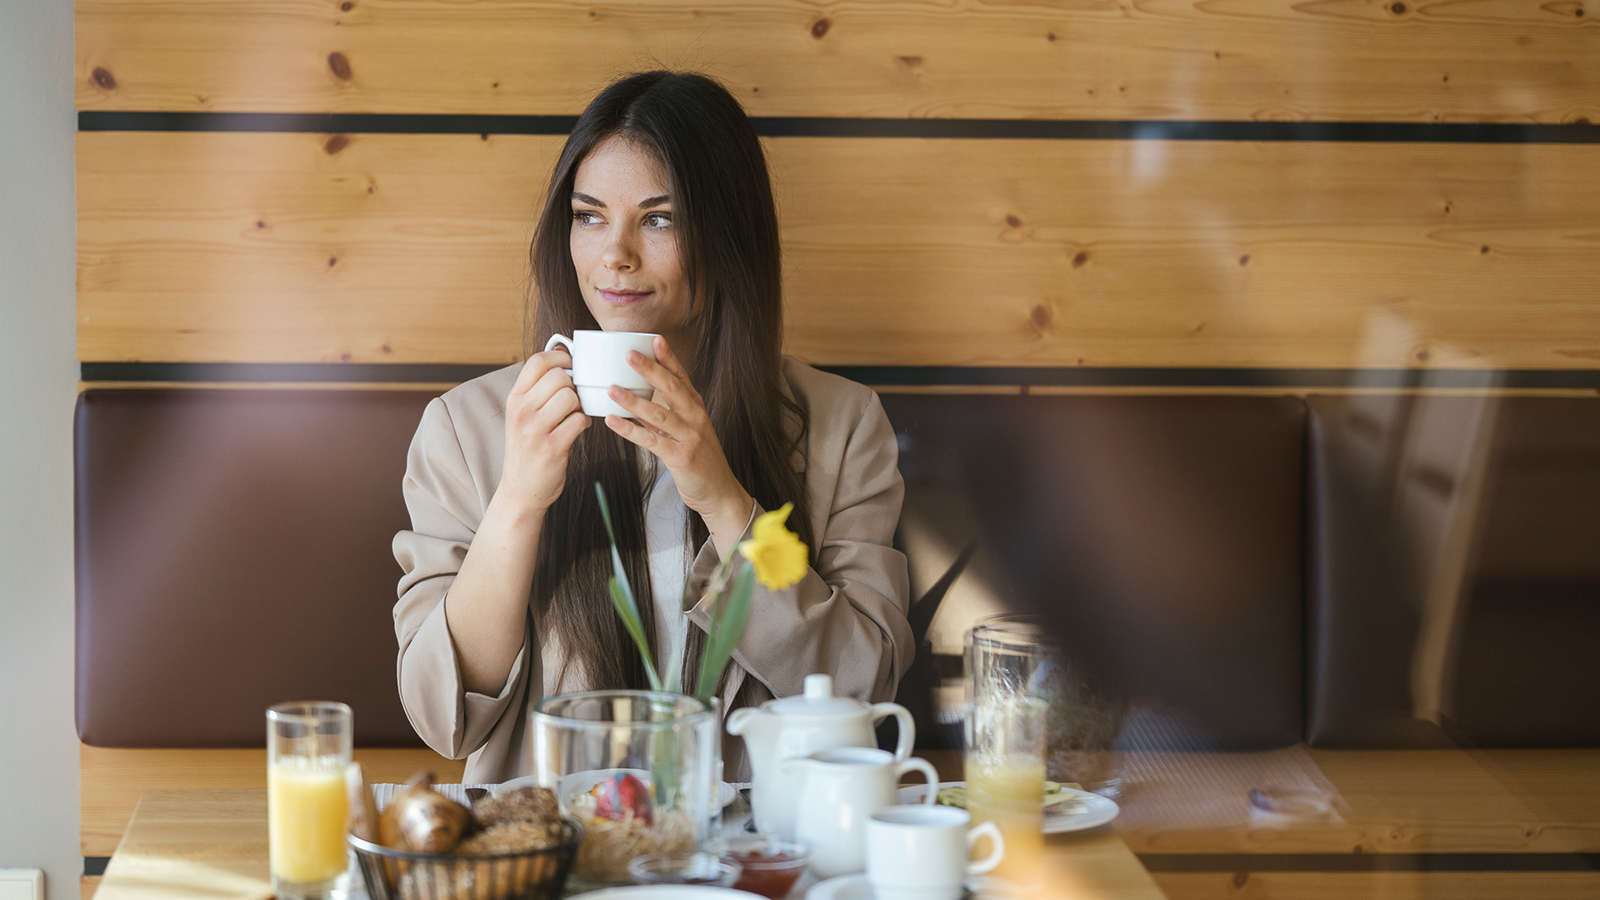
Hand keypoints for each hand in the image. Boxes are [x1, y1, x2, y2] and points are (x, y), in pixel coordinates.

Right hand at [498, 348, 589, 515]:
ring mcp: (535, 430)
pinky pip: (579, 421)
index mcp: (514, 399)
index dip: (560, 357)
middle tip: (573, 399)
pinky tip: (576, 429)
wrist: (520, 490)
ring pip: (570, 397)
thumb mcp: (522, 414)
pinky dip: (583, 423)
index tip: (571, 366)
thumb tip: (561, 351)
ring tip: (573, 415)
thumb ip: (537, 387)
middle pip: (559, 376)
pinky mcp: (552, 448)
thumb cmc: (527, 448)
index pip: (537, 361)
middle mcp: (521, 411)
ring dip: (579, 405)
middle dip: (574, 385)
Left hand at [603, 337, 753, 548]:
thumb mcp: (685, 432)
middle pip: (672, 389)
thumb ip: (664, 416)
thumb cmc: (701, 461)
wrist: (719, 492)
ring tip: (612, 388)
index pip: (682, 377)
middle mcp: (696, 418)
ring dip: (634, 400)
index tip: (655, 339)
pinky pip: (651, 441)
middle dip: (650, 370)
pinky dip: (630, 431)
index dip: (669, 358)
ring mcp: (690, 437)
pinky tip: (613, 422)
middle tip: (629, 354)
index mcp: (697, 409)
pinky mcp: (681, 457)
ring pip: (659, 414)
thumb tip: (637, 401)